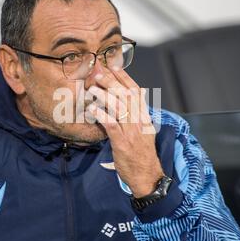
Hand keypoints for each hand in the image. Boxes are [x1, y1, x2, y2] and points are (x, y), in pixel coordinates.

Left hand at [87, 69, 163, 197]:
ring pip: (119, 107)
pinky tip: (93, 109)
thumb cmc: (142, 154)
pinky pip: (112, 125)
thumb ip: (138, 114)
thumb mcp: (144, 131)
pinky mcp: (122, 142)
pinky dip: (102, 115)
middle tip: (98, 71)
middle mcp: (140, 121)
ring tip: (92, 89)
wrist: (147, 176)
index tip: (113, 65)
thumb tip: (136, 96)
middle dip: (111, 81)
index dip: (124, 77)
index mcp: (145, 117)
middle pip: (126, 95)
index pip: (136, 91)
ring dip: (104, 95)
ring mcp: (132, 131)